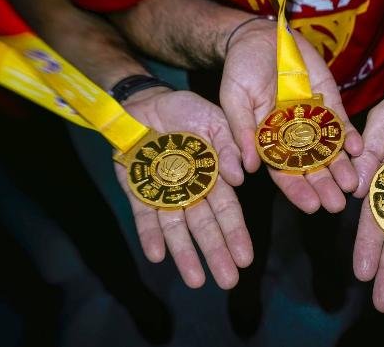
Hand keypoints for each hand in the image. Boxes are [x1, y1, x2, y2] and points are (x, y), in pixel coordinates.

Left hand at [115, 87, 252, 288]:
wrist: (145, 102)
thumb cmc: (185, 110)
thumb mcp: (214, 120)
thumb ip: (227, 146)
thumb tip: (240, 178)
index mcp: (213, 175)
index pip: (227, 210)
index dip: (236, 233)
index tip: (245, 258)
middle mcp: (191, 190)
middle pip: (205, 226)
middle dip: (216, 252)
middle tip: (228, 280)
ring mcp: (164, 192)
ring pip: (177, 228)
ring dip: (186, 254)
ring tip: (196, 281)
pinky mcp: (138, 191)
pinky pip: (145, 216)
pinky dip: (150, 235)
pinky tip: (157, 256)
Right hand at [220, 20, 362, 212]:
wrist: (261, 38)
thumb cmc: (241, 70)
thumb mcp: (234, 98)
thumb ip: (241, 130)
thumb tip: (248, 168)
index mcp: (268, 141)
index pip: (283, 172)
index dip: (297, 190)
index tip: (311, 206)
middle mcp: (292, 136)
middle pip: (311, 166)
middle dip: (324, 185)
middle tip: (338, 205)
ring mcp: (312, 120)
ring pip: (329, 149)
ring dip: (342, 167)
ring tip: (353, 185)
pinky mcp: (328, 102)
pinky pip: (341, 123)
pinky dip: (350, 136)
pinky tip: (359, 149)